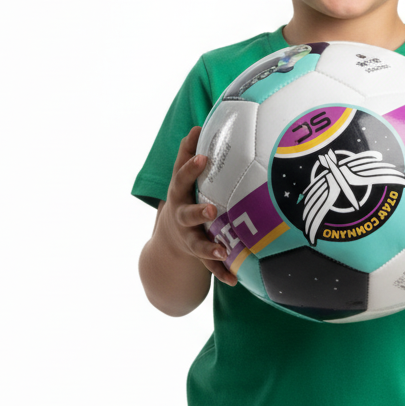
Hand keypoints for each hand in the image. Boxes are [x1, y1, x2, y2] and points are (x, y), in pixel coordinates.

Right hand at [155, 126, 237, 285]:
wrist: (169, 238)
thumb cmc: (183, 197)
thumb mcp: (182, 178)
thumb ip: (188, 154)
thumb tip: (196, 126)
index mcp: (179, 195)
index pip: (182, 179)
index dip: (190, 168)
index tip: (203, 158)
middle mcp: (182, 218)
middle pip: (187, 215)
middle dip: (198, 212)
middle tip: (211, 209)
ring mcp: (189, 238)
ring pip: (198, 245)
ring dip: (209, 249)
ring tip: (222, 251)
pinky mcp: (199, 255)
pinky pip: (210, 267)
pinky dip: (222, 272)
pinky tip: (235, 279)